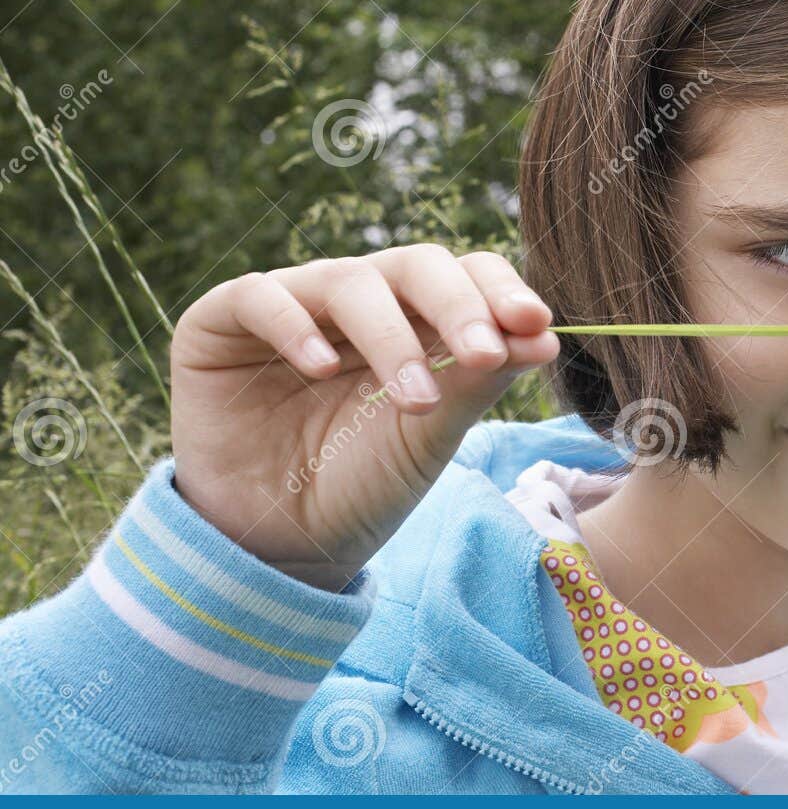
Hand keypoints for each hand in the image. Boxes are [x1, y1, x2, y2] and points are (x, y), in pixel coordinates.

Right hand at [170, 245, 559, 587]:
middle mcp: (360, 300)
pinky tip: (322, 369)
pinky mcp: (221, 323)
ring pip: (348, 280)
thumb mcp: (429, 435)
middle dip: (458, 306)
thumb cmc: (362, 483)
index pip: (467, 274)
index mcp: (419, 317)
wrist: (278, 542)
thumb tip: (546, 337)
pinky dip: (294, 326)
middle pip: (416, 265)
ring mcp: (293, 304)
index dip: (501, 290)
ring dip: (389, 336)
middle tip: (484, 356)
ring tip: (412, 397)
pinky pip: (259, 297)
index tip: (536, 325)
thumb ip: (477, 381)